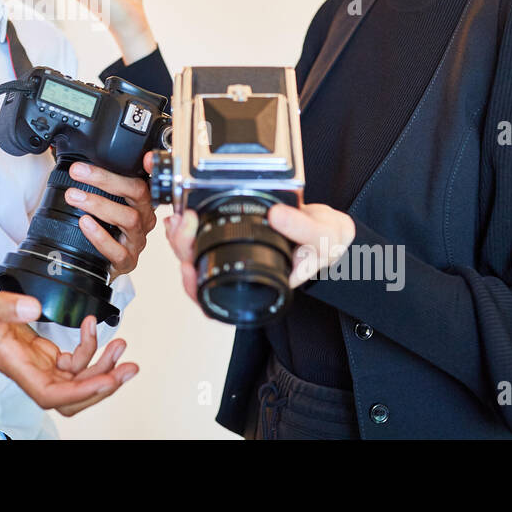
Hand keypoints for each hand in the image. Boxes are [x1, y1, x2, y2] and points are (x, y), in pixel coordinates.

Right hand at [0, 272, 134, 411]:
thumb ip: (4, 304)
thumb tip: (35, 308)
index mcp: (13, 363)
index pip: (51, 394)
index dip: (81, 393)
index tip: (107, 379)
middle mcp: (27, 368)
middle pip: (71, 396)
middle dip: (102, 383)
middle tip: (127, 365)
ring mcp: (35, 361)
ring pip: (75, 380)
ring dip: (101, 366)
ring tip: (120, 345)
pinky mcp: (40, 351)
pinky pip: (71, 361)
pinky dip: (88, 348)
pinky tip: (92, 326)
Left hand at [64, 160, 158, 279]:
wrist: (100, 265)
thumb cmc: (102, 229)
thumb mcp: (102, 203)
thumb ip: (97, 185)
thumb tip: (77, 164)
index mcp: (141, 201)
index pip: (144, 178)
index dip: (151, 168)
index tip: (144, 157)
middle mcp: (144, 218)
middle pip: (137, 193)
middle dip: (106, 180)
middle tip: (78, 172)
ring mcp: (137, 240)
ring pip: (129, 218)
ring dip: (99, 204)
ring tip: (75, 197)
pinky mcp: (128, 261)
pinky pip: (118, 250)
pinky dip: (100, 236)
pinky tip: (85, 224)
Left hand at [154, 153, 356, 296]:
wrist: (329, 229)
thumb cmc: (326, 245)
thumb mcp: (322, 239)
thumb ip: (302, 229)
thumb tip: (276, 215)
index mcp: (260, 285)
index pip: (218, 299)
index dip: (195, 287)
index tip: (188, 265)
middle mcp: (242, 274)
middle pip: (199, 272)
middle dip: (184, 248)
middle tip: (185, 225)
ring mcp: (235, 254)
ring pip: (196, 254)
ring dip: (183, 236)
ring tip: (182, 217)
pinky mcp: (234, 234)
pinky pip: (204, 235)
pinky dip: (192, 225)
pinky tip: (186, 212)